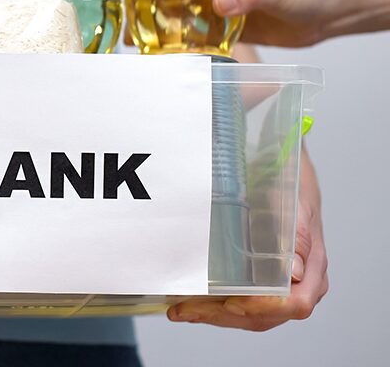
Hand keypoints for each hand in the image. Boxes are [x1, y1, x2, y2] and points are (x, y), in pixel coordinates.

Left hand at [167, 155, 327, 330]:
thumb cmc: (293, 190)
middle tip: (186, 310)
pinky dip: (215, 307)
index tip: (233, 303)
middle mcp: (300, 285)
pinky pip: (241, 304)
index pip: (294, 304)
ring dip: (214, 315)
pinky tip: (192, 304)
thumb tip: (294, 271)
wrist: (288, 176)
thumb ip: (297, 236)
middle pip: (265, 316)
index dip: (263, 308)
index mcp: (312, 269)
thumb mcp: (297, 204)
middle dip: (223, 316)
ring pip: (250, 315)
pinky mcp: (263, 285)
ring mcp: (281, 288)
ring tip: (180, 310)